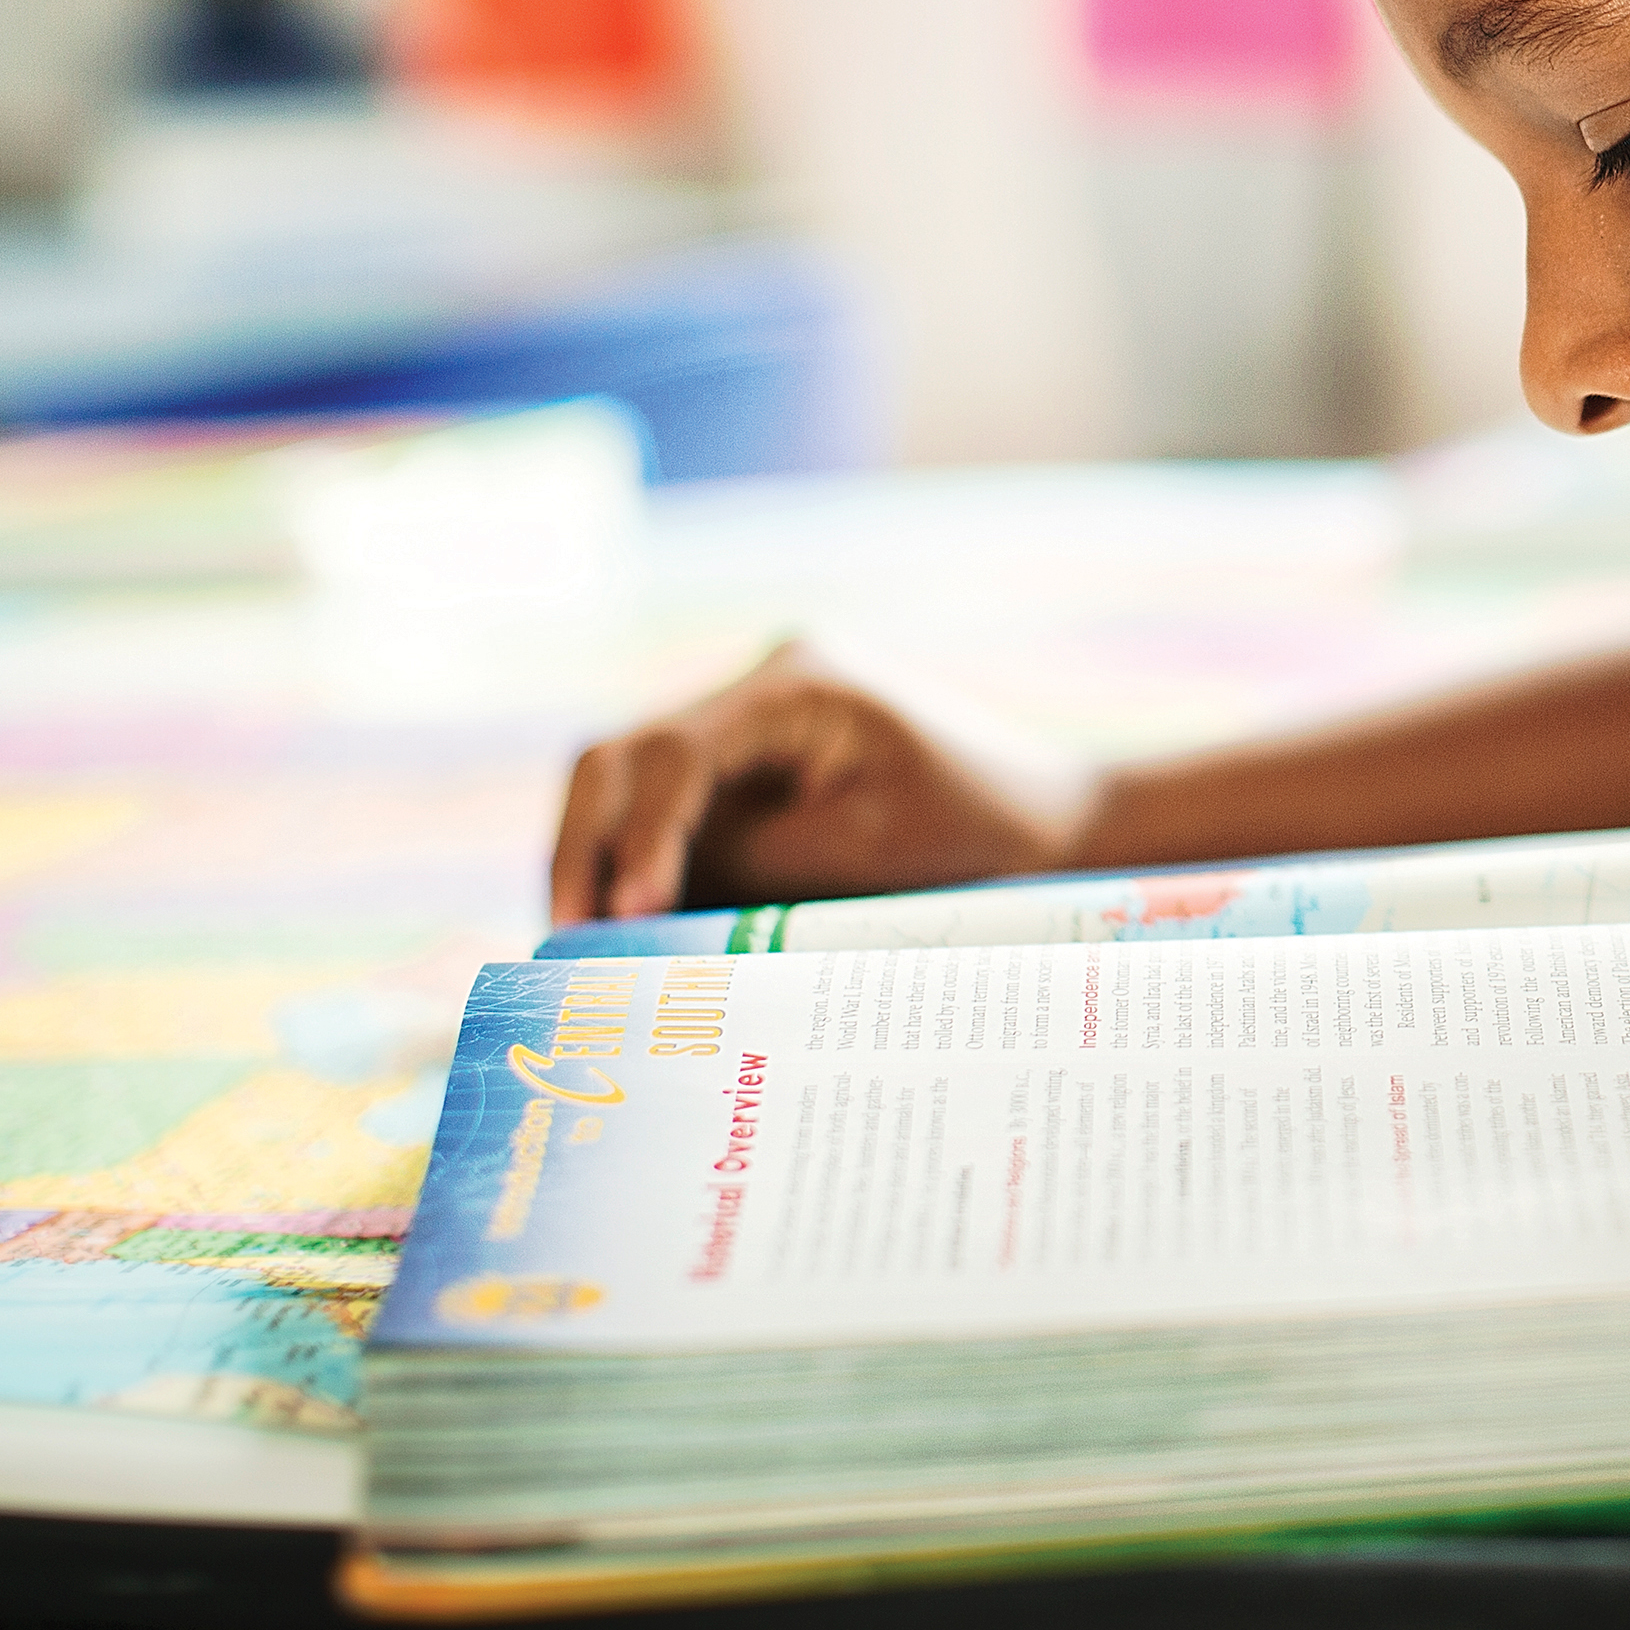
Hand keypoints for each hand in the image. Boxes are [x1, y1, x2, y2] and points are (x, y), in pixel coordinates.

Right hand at [550, 640, 1095, 925]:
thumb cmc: (985, 834)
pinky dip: (647, 868)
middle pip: (621, 756)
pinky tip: (630, 934)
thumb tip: (636, 904)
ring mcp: (757, 724)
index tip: (622, 917)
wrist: (1065, 823)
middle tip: (565, 938)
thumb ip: (746, 867)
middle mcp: (764, 684)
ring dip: (603, 861)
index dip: (634, 837)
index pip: (669, 753)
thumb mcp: (862, 854)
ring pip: (630, 785)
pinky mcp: (761, 770)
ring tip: (584, 948)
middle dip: (585, 845)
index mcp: (798, 681)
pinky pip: (678, 814)